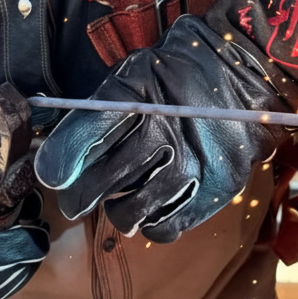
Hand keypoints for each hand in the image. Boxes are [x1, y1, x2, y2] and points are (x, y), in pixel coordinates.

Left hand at [34, 16, 291, 241]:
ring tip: (117, 203)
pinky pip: (166, 226)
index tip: (51, 176)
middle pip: (103, 179)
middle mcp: (165, 130)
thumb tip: (56, 154)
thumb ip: (98, 110)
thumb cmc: (178, 74)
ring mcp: (192, 162)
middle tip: (74, 201)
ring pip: (131, 210)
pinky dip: (151, 224)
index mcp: (139, 92)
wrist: (246, 73)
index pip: (87, 133)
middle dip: (79, 197)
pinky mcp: (215, 188)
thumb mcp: (134, 72)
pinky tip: (150, 210)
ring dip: (116, 212)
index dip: (61, 159)